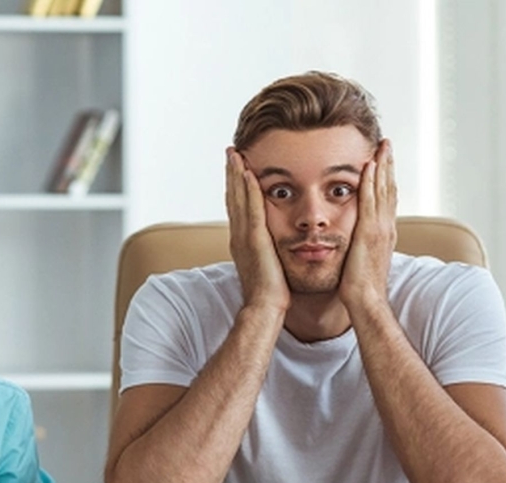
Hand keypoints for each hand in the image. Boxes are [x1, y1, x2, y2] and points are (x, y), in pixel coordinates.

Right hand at [225, 147, 289, 311]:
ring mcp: (244, 237)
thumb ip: (267, 252)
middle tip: (231, 151)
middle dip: (232, 173)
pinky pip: (251, 209)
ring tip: (235, 154)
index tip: (236, 167)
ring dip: (236, 174)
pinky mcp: (254, 240)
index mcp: (243, 241)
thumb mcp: (268, 266)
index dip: (235, 186)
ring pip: (238, 199)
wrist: (265, 309)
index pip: (237, 207)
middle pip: (233, 197)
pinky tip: (248, 173)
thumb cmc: (271, 293)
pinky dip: (247, 190)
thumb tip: (274, 246)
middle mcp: (239, 236)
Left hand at [339, 139, 396, 306]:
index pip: (387, 199)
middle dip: (388, 164)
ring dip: (382, 166)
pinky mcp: (369, 233)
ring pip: (382, 190)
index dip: (386, 178)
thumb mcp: (364, 260)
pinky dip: (370, 182)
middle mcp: (386, 227)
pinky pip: (370, 201)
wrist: (366, 302)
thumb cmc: (361, 288)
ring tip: (381, 145)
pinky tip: (368, 165)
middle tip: (386, 142)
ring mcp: (380, 229)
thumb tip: (357, 240)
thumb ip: (363, 245)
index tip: (384, 159)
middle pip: (389, 188)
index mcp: (384, 233)